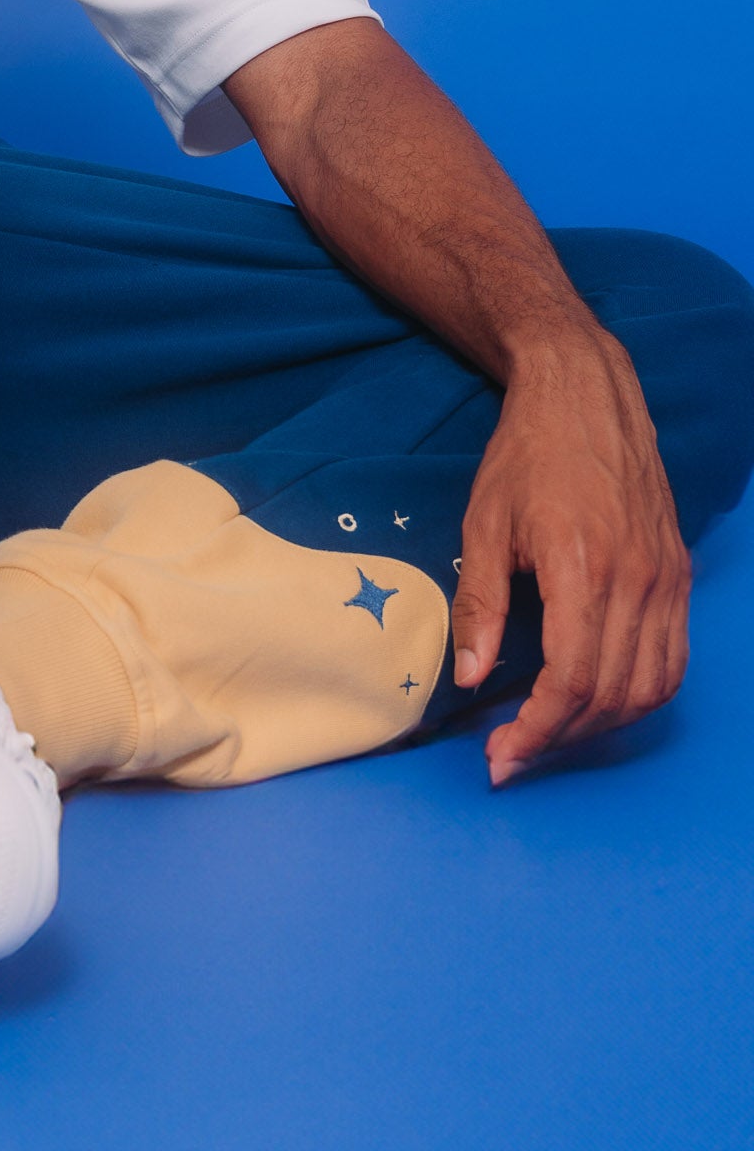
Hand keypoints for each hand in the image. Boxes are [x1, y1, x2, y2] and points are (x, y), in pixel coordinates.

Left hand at [452, 328, 689, 784]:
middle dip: (561, 738)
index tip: (501, 755)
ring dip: (602, 725)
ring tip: (552, 733)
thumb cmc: (526, 455)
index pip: (573, 679)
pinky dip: (640, 694)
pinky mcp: (679, 574)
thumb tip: (470, 678)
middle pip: (613, 694)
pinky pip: (673, 659)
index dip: (538, 730)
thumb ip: (479, 603)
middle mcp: (637, 580)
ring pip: (651, 687)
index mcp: (583, 567)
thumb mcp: (484, 524)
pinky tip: (600, 700)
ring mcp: (667, 579)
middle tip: (513, 754)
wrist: (585, 395)